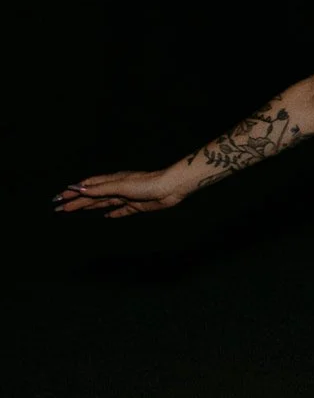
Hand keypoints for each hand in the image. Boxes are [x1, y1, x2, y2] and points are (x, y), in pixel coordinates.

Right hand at [52, 169, 189, 218]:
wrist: (171, 188)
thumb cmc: (147, 184)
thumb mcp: (120, 185)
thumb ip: (100, 189)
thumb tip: (78, 189)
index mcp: (112, 181)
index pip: (88, 186)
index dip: (73, 192)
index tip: (58, 198)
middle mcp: (117, 188)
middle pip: (92, 196)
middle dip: (75, 202)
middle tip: (59, 209)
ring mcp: (126, 197)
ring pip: (102, 203)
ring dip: (88, 207)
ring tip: (74, 211)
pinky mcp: (136, 206)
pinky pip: (120, 211)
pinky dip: (111, 214)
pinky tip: (105, 217)